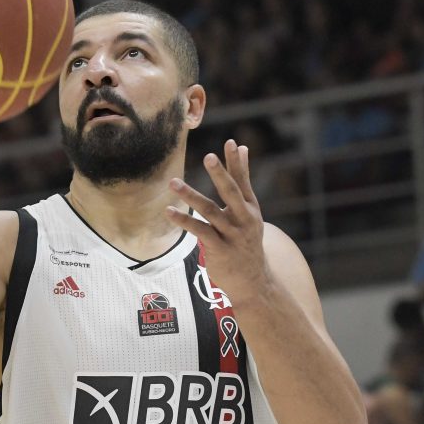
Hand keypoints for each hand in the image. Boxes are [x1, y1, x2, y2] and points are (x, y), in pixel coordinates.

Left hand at [166, 139, 271, 303]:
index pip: (242, 181)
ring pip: (210, 211)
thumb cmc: (246, 240)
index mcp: (250, 207)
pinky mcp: (219, 249)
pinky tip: (169, 211)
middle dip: (220, 174)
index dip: (237, 162)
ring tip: (173, 182)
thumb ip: (242, 181)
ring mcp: (232, 235)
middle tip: (208, 157)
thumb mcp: (249, 212)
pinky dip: (183, 221)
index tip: (231, 142)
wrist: (254, 280)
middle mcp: (244, 219)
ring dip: (190, 196)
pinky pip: (199, 232)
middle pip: (230, 192)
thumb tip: (243, 147)